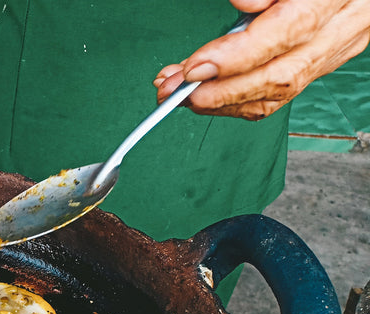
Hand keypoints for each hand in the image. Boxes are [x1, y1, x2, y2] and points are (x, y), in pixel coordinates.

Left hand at [153, 0, 369, 118]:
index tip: (193, 69)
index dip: (235, 58)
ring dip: (223, 101)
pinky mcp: (324, 60)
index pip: (286, 34)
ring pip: (279, 92)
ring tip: (181, 95)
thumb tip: (241, 3)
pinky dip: (238, 100)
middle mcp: (341, 27)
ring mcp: (335, 48)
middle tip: (174, 90)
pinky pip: (281, 94)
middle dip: (220, 91)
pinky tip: (207, 95)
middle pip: (279, 76)